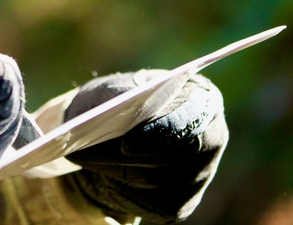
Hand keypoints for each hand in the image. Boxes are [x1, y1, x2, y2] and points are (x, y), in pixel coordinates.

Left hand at [63, 70, 227, 223]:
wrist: (114, 130)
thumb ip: (120, 94)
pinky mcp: (182, 203)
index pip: (194, 117)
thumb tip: (118, 109)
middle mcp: (212, 138)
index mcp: (202, 98)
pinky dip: (120, 190)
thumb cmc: (118, 101)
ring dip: (114, 171)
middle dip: (124, 157)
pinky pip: (150, 204)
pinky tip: (105, 173)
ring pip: (157, 183)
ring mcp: (201, 175)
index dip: (164, 132)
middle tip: (81, 152)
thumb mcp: (114, 88)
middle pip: (174, 158)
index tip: (128, 145)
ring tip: (84, 157)